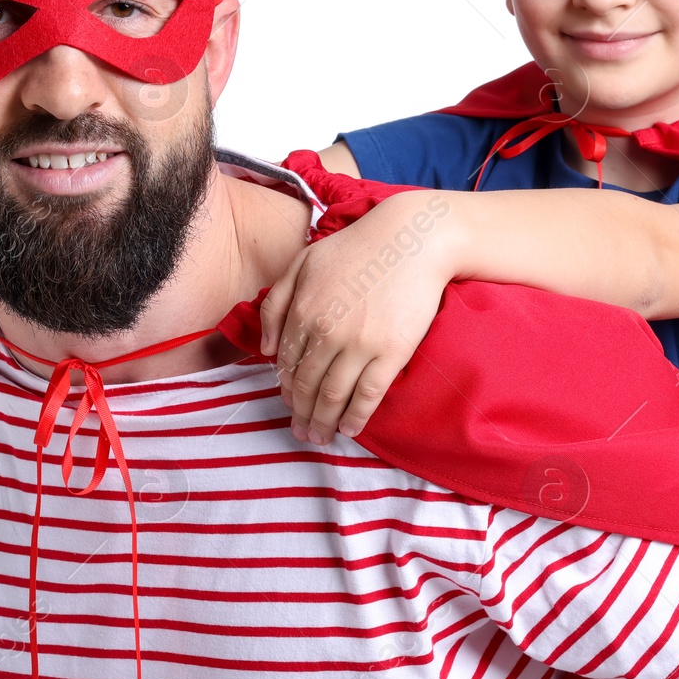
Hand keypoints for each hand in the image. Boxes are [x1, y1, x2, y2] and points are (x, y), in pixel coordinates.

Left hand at [258, 190, 456, 442]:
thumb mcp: (302, 263)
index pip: (287, 364)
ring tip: (320, 438)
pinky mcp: (391, 353)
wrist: (411, 240)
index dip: (287, 389)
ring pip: (333, 396)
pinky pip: (368, 394)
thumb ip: (276, 303)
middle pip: (306, 386)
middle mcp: (326, 333)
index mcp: (302, 311)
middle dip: (301, 414)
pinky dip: (356, 416)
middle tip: (301, 432)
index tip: (291, 404)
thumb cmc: (356, 249)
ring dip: (323, 423)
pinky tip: (349, 428)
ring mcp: (359, 345)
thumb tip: (267, 350)